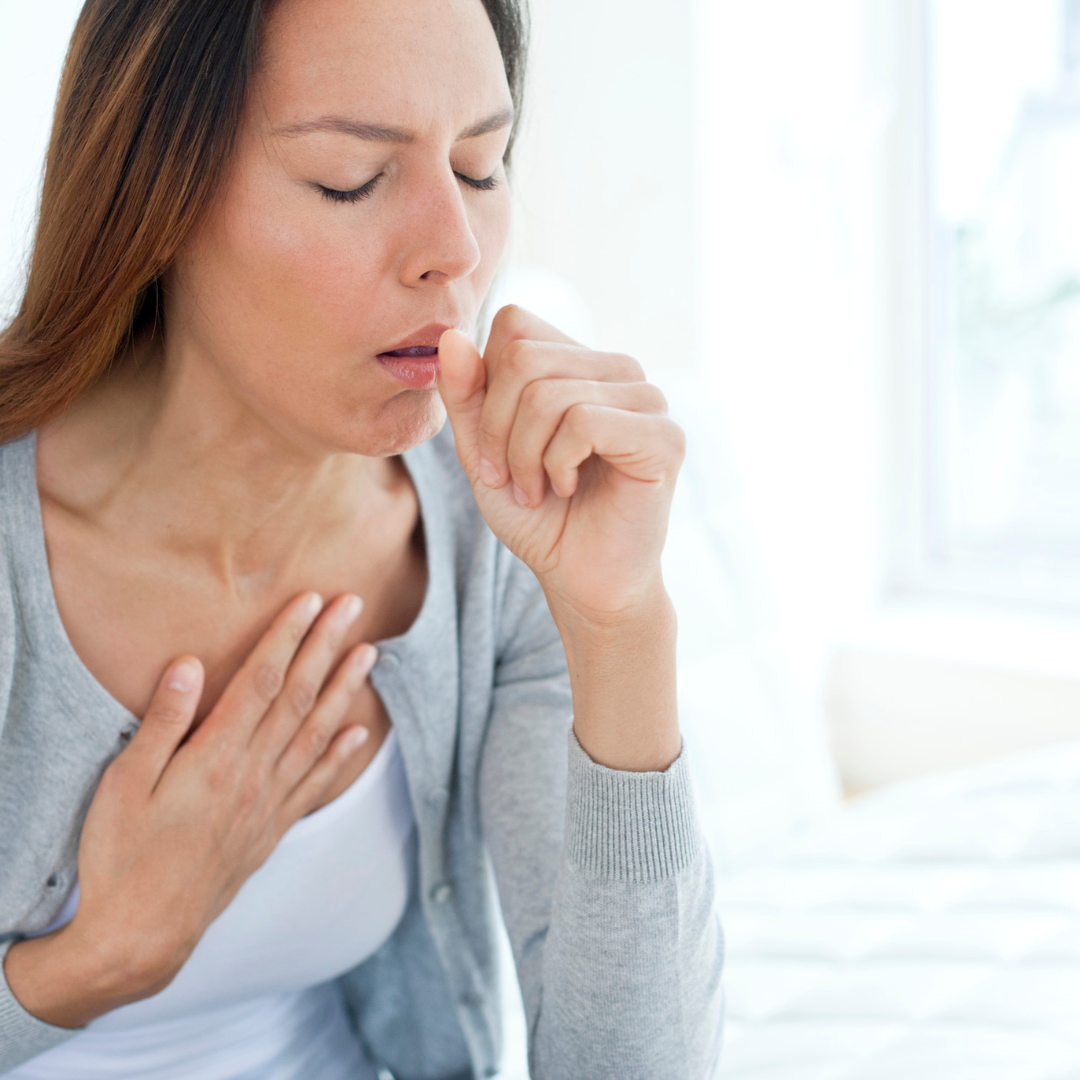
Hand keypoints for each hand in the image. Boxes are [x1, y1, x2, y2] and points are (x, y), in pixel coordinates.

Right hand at [4, 593, 375, 1027]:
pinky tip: (359, 733)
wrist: (142, 935)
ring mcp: (268, 803)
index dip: (288, 636)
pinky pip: (316, 784)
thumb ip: (161, 722)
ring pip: (317, 733)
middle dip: (326, 645)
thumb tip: (189, 664)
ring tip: (368, 653)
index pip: (262, 681)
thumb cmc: (122, 857)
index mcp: (216, 757)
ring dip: (344, 690)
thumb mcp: (123, 785)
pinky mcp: (271, 829)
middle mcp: (253, 775)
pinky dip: (340, 755)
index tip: (310, 600)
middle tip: (352, 606)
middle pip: (298, 697)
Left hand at [438, 306, 684, 624]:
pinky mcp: (665, 436)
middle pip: (524, 357)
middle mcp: (619, 370)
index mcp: (580, 362)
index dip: (485, 385)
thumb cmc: (539, 517)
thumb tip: (451, 336)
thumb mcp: (482, 452)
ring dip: (523, 454)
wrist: (582, 581)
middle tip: (505, 478)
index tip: (489, 447)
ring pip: (550, 392)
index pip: (515, 325)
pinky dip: (556, 464)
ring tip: (535, 490)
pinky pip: (584, 421)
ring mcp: (647, 399)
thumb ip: (466, 395)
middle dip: (496, 427)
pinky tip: (567, 488)